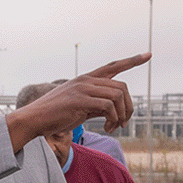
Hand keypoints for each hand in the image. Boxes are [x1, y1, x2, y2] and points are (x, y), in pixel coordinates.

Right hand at [13, 52, 150, 138]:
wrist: (33, 120)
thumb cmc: (55, 116)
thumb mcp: (80, 107)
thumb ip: (96, 104)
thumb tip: (114, 111)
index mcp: (86, 79)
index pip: (113, 66)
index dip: (132, 60)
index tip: (148, 54)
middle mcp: (86, 80)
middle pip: (122, 87)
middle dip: (129, 107)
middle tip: (124, 123)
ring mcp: (83, 89)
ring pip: (118, 96)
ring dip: (122, 115)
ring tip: (115, 126)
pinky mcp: (80, 100)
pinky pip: (109, 107)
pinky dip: (114, 119)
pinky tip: (108, 128)